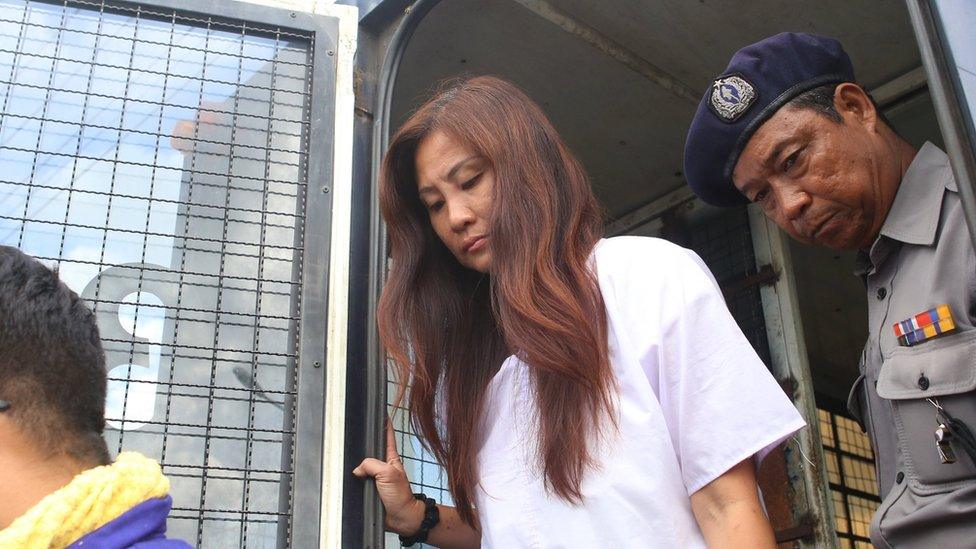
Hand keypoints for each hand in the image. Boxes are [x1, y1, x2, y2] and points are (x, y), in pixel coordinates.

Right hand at [352, 419, 423, 534]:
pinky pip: (356, 483)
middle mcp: (381, 467)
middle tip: (353, 433)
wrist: (401, 518)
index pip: (386, 436)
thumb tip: (357, 470)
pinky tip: (344, 478)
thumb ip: (371, 465)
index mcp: (390, 458)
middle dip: (362, 445)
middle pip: (369, 451)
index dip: (384, 424)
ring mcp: (374, 478)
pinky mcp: (367, 490)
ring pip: (361, 467)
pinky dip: (350, 481)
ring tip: (344, 456)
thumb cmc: (401, 496)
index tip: (380, 411)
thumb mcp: (388, 474)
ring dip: (354, 466)